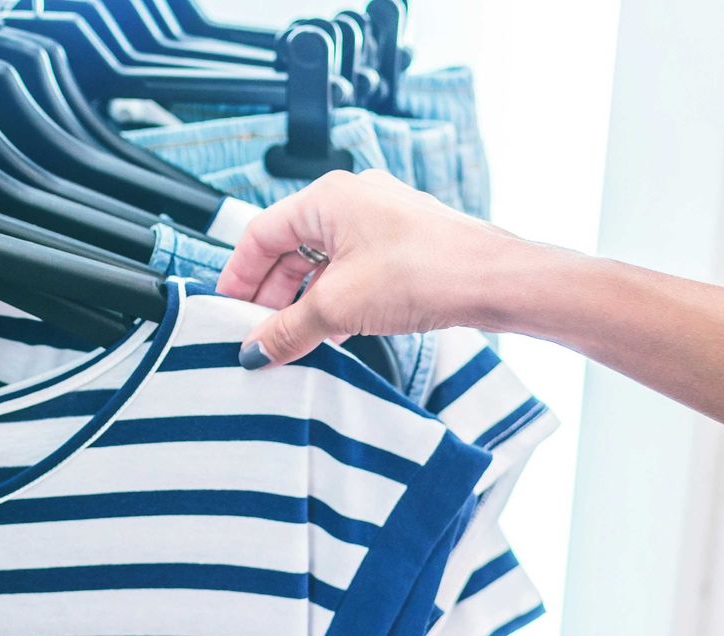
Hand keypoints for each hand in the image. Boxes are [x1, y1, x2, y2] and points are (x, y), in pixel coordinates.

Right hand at [216, 168, 554, 367]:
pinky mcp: (404, 244)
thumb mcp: (338, 307)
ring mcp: (381, 220)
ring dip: (303, 300)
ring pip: (322, 261)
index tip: (228, 310)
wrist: (495, 281)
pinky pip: (352, 269)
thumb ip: (287, 330)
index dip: (239, 275)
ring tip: (293, 338)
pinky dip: (335, 298)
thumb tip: (255, 349)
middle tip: (259, 332)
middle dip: (271, 293)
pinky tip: (332, 330)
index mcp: (327, 198)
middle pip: (290, 248)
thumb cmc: (428, 270)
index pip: (260, 234)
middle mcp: (353, 200)